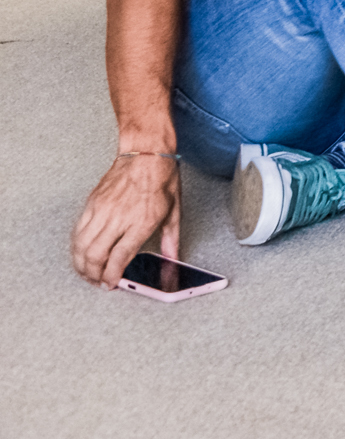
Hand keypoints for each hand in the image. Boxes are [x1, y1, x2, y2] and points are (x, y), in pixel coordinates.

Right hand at [70, 153, 179, 286]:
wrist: (147, 154)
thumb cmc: (162, 179)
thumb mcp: (174, 211)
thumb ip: (171, 239)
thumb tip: (172, 259)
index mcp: (141, 222)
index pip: (119, 258)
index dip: (111, 276)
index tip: (111, 284)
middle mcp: (119, 218)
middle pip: (95, 255)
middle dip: (92, 275)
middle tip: (97, 282)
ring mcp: (102, 210)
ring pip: (81, 245)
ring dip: (81, 264)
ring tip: (87, 272)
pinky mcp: (92, 203)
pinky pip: (77, 231)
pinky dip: (76, 246)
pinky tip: (81, 253)